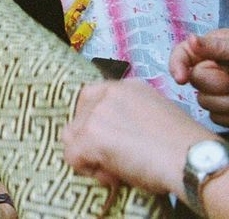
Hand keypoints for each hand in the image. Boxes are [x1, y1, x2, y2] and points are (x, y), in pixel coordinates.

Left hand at [63, 79, 211, 194]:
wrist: (191, 158)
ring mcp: (96, 112)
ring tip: (115, 170)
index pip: (92, 100)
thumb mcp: (156, 115)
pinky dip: (88, 171)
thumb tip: (115, 135)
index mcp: (125, 87)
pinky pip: (72, 156)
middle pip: (79, 118)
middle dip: (91, 141)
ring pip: (72, 137)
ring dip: (89, 156)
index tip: (110, 141)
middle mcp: (107, 93)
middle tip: (115, 159)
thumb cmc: (182, 146)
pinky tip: (113, 176)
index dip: (97, 124)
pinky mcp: (90, 134)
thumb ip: (130, 116)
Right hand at [171, 31, 228, 125]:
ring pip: (205, 103)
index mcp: (211, 50)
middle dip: (216, 83)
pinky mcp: (224, 111)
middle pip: (194, 82)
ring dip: (226, 102)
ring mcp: (219, 92)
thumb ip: (215, 46)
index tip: (180, 78)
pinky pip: (217, 118)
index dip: (178, 66)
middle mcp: (212, 70)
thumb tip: (191, 40)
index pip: (182, 55)